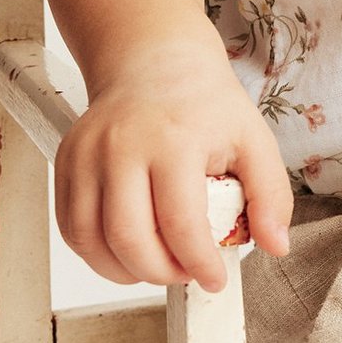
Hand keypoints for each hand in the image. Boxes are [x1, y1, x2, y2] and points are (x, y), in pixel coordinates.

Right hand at [54, 50, 293, 291]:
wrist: (154, 63)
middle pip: (128, 238)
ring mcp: (87, 154)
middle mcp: (122, 146)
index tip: (215, 279)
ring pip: (91, 239)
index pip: (180, 222)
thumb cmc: (204, 105)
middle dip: (161, 274)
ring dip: (125, 270)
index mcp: (174, 140)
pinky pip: (70, 226)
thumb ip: (271, 194)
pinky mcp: (65, 162)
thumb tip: (276, 245)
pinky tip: (126, 251)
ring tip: (158, 266)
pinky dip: (96, 253)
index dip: (199, 264)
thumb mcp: (253, 140)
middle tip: (185, 275)